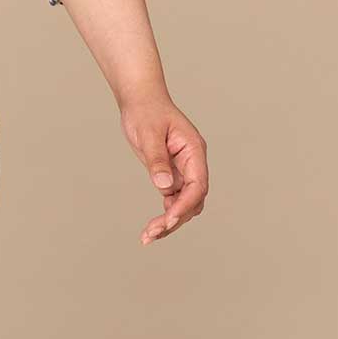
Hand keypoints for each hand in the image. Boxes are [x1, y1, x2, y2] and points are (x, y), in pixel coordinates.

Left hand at [119, 93, 208, 244]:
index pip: (197, 185)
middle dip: (175, 219)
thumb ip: (157, 160)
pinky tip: (151, 229)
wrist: (140, 101)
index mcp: (194, 151)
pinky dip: (164, 215)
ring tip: (147, 237)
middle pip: (193, 200)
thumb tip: (164, 186)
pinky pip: (173, 200)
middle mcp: (193, 163)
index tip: (169, 219)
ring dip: (169, 222)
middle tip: (151, 234)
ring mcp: (183, 171)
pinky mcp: (171, 175)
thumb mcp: (149, 134)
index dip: (185, 204)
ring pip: (184, 204)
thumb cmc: (146, 112)